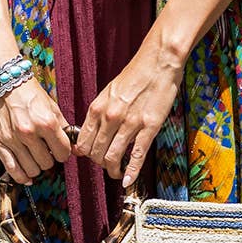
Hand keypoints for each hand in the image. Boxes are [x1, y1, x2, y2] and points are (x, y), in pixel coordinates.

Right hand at [0, 76, 73, 185]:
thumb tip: (75, 147)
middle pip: (48, 163)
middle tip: (46, 151)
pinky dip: (22, 177)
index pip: (63, 153)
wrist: (0, 80)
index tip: (60, 150)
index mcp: (46, 122)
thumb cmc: (27, 92)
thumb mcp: (51, 106)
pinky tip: (27, 174)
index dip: (64, 153)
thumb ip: (63, 127)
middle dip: (49, 159)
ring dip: (36, 166)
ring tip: (35, 157)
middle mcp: (29, 133)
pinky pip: (13, 170)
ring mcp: (12, 139)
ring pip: (32, 170)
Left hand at [76, 34, 184, 189]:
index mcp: (97, 108)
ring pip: (113, 158)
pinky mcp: (149, 127)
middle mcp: (110, 117)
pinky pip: (137, 155)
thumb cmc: (135, 75)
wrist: (158, 61)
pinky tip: (128, 181)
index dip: (86, 154)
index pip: (83, 142)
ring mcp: (129, 123)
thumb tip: (93, 133)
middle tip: (107, 166)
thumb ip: (100, 113)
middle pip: (96, 153)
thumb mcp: (109, 92)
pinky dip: (131, 172)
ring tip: (117, 173)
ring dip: (113, 170)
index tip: (92, 157)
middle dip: (99, 164)